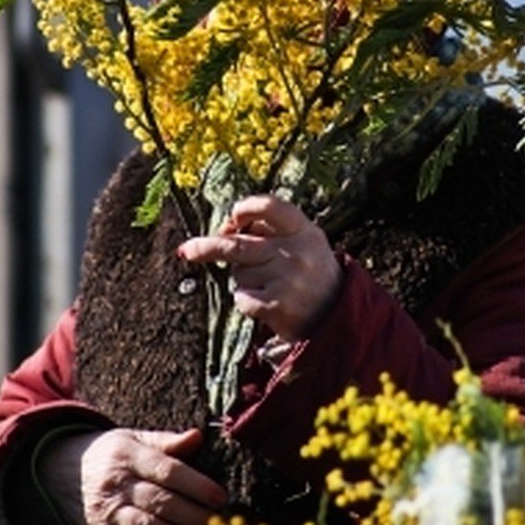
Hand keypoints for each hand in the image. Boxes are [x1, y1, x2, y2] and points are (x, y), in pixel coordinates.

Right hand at [37, 426, 225, 524]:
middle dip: (192, 515)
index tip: (220, 496)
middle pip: (160, 502)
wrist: (57, 472)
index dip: (195, 484)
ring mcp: (107, 511)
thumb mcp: (133, 438)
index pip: (166, 470)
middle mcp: (116, 483)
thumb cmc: (109, 453)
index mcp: (128, 455)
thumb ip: (166, 441)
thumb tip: (198, 437)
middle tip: (217, 524)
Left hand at [177, 194, 341, 341]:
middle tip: (186, 250)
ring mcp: (287, 278)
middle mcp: (296, 252)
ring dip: (244, 280)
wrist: (338, 318)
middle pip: (238, 245)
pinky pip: (241, 298)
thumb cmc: (309, 272)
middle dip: (208, 247)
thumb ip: (271, 230)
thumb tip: (225, 228)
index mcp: (303, 230)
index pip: (269, 206)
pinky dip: (246, 302)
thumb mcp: (303, 242)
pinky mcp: (278, 305)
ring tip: (268, 286)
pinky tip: (266, 304)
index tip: (232, 217)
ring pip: (239, 274)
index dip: (246, 208)